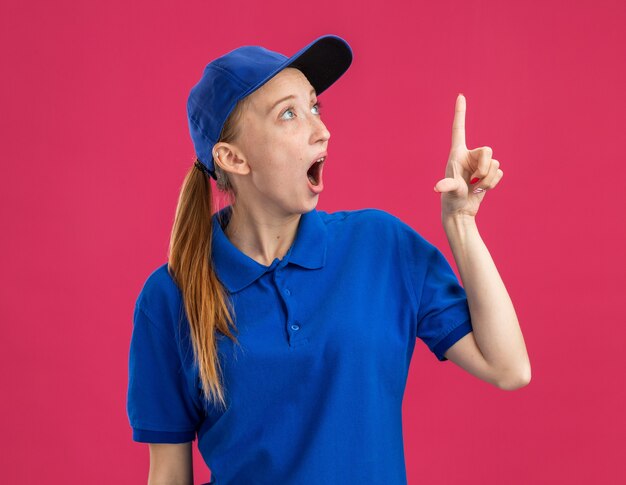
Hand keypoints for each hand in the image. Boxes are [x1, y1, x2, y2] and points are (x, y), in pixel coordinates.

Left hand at [434, 94, 503, 218]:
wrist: (460, 212)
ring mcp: (479, 164)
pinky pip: (500, 172)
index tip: (460, 96)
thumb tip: (438, 188)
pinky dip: (493, 183)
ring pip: (495, 164)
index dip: (460, 113)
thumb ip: (447, 186)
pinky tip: (481, 189)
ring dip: (488, 179)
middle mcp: (469, 156)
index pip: (459, 129)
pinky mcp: (488, 173)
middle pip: (488, 151)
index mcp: (457, 153)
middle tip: (475, 181)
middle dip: (485, 168)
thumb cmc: (451, 200)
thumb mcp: (449, 192)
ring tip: (475, 188)